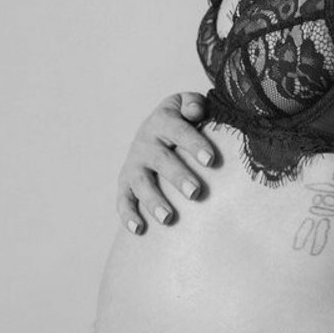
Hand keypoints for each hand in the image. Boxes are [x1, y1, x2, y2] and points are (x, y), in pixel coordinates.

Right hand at [117, 92, 216, 233]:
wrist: (157, 128)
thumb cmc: (183, 119)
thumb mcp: (187, 103)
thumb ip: (193, 103)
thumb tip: (197, 112)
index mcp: (163, 121)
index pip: (178, 130)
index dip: (193, 143)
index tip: (211, 159)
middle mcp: (145, 142)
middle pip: (161, 160)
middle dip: (177, 176)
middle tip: (196, 192)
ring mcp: (134, 163)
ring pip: (140, 183)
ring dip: (153, 201)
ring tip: (168, 218)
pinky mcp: (125, 182)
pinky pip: (123, 199)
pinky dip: (127, 214)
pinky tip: (139, 229)